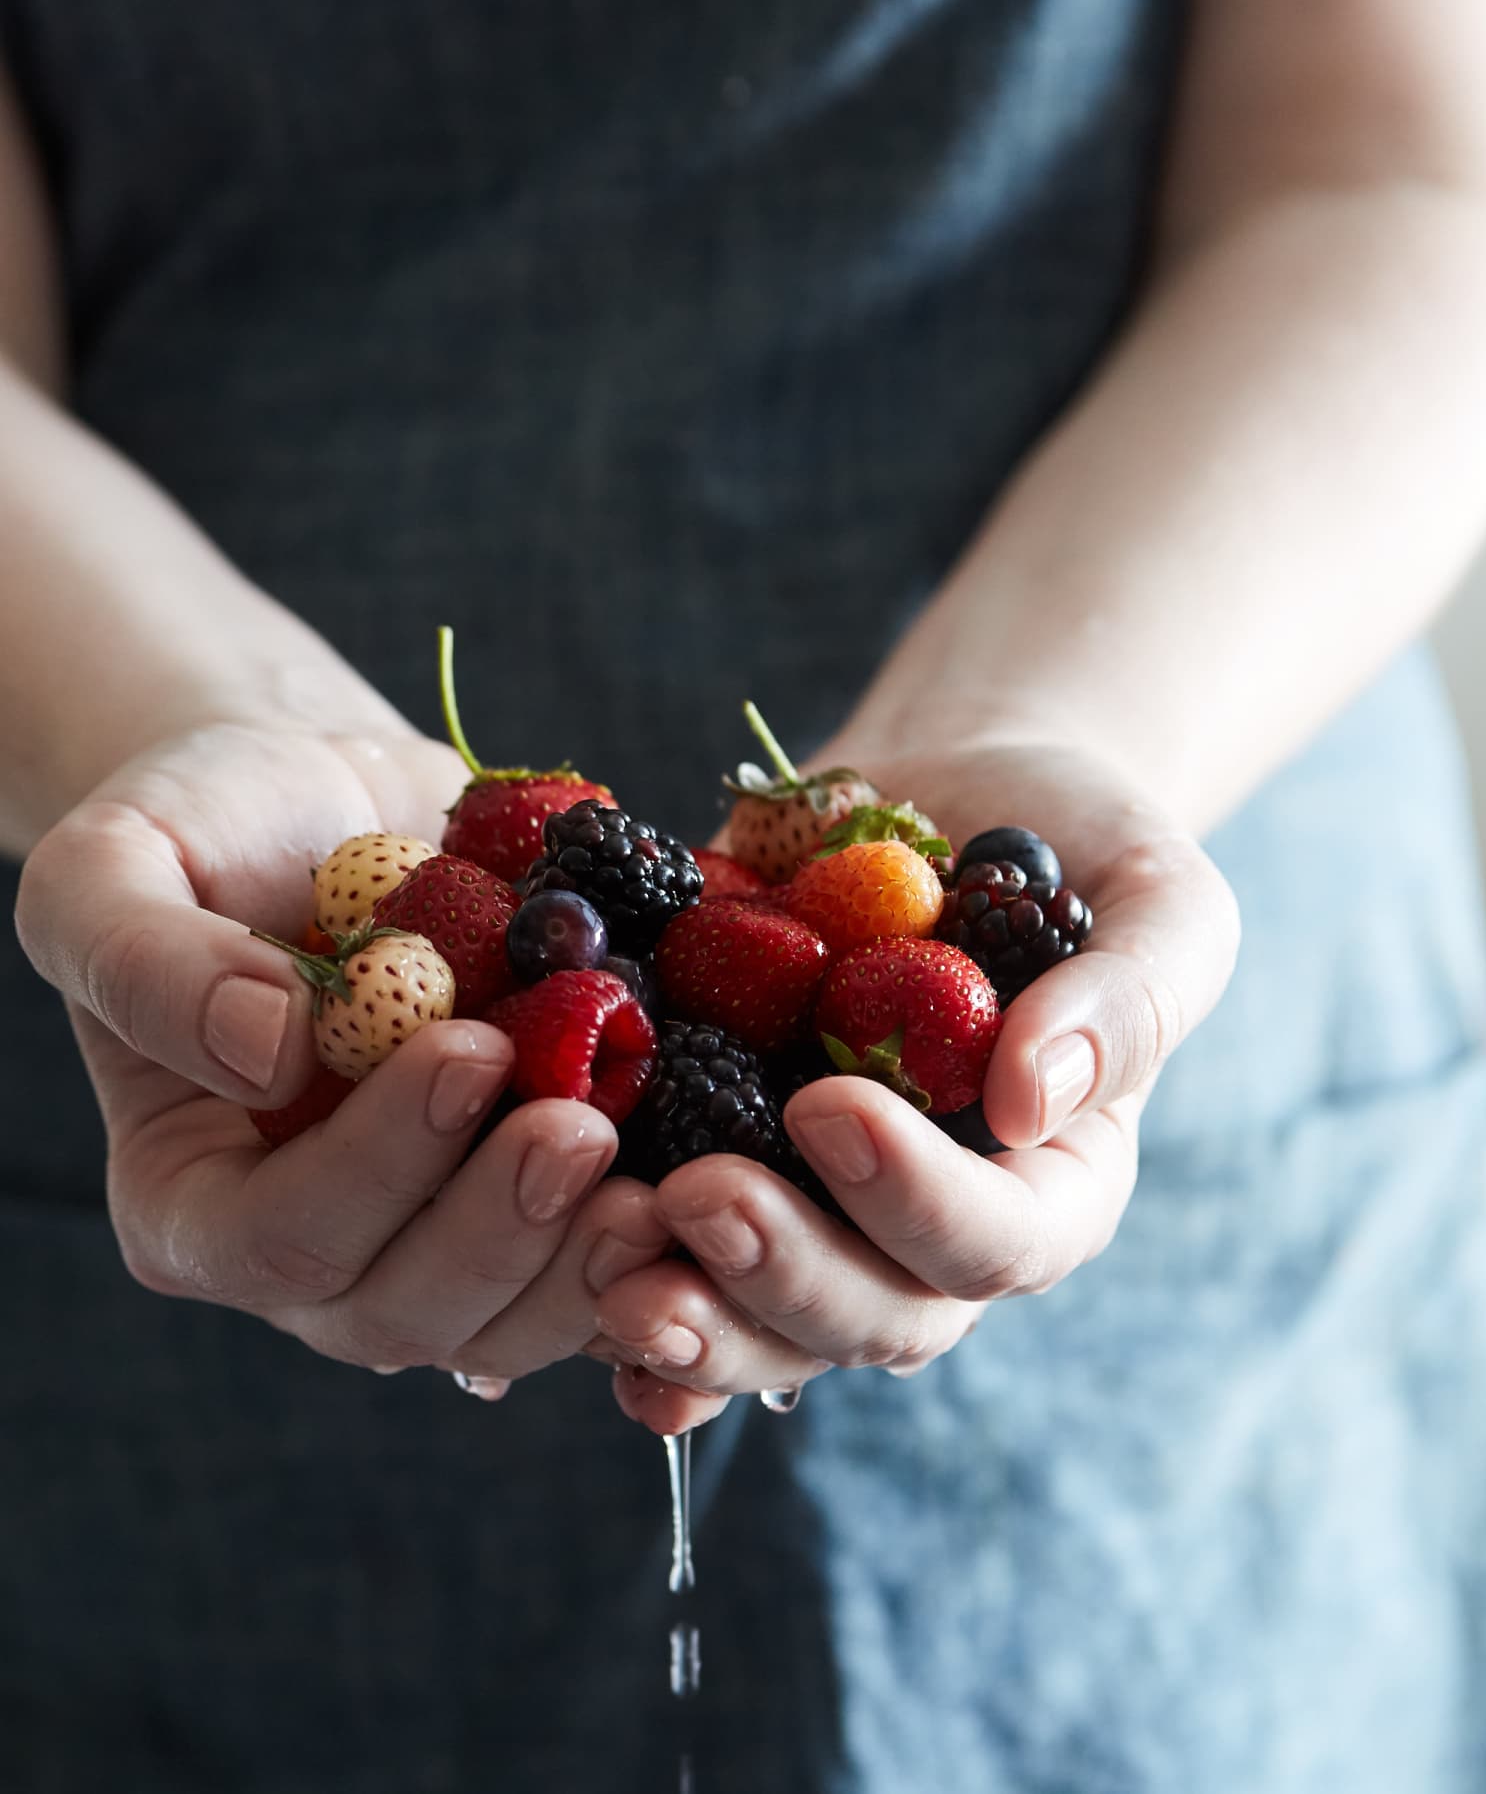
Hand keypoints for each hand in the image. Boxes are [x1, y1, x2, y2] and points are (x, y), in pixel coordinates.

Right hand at [15, 721, 669, 1383]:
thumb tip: (263, 1049)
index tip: (469, 1052)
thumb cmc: (207, 832)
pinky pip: (601, 1272)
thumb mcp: (117, 866)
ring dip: (591, 1265)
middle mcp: (318, 1250)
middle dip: (503, 1233)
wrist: (333, 807)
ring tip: (664, 1178)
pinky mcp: (534, 1211)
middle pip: (404, 1311)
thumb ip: (146, 962)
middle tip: (583, 1129)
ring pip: (513, 1322)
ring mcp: (434, 1240)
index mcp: (196, 1200)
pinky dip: (666, 1253)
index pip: (278, 1238)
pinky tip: (722, 1191)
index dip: (376, 1167)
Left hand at [593, 736, 1239, 1433]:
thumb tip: (1038, 1099)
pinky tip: (570, 1285)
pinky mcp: (722, 1164)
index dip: (915, 1200)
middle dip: (782, 1273)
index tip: (830, 1106)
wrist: (943, 795)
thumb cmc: (1070, 844)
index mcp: (1051, 1185)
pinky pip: (678, 1264)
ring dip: (690, 1314)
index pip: (999, 1242)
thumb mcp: (1155, 896)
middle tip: (695, 1199)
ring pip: (765, 1323)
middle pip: (872, 1314)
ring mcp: (820, 1210)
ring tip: (609, 1264)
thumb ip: (1131, 996)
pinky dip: (616, 1292)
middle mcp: (930, 1228)